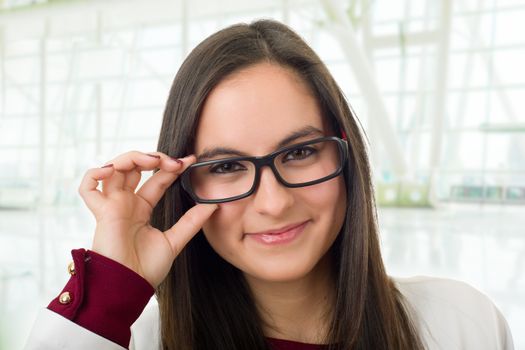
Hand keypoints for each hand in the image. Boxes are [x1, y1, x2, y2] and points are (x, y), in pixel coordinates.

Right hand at [78, 151, 217, 287]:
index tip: (190, 161)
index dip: (171, 167)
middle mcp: (126, 203)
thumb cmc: (147, 269)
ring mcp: (112, 206)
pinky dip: (96, 173)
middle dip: (152, 158)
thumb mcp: (175, 240)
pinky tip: (114, 170)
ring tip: (151, 161)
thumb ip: (192, 221)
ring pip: (113, 169)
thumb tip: (214, 205)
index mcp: (141, 208)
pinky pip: (87, 187)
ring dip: (131, 158)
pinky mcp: (101, 212)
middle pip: (133, 168)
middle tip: (172, 162)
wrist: (130, 286)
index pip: (156, 179)